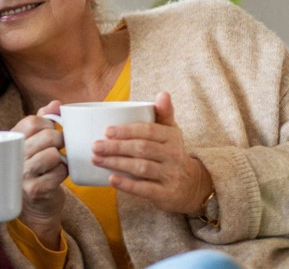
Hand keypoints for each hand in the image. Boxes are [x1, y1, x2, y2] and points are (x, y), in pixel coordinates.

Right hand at [11, 100, 66, 248]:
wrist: (35, 205)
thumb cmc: (37, 167)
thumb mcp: (35, 141)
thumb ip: (44, 119)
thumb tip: (56, 103)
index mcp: (12, 140)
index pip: (33, 120)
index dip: (49, 122)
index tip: (52, 129)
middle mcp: (14, 157)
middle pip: (47, 136)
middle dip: (60, 140)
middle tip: (59, 147)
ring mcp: (23, 174)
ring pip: (53, 154)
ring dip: (61, 158)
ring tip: (56, 162)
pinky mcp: (35, 189)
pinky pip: (59, 172)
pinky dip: (63, 173)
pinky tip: (56, 175)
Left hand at [92, 92, 212, 215]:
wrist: (192, 186)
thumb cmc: (172, 153)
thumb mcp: (171, 132)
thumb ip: (164, 113)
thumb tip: (163, 93)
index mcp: (172, 136)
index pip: (148, 131)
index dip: (127, 131)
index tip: (107, 131)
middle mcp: (173, 155)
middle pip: (142, 149)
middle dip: (116, 147)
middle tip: (95, 146)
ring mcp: (170, 175)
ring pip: (141, 167)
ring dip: (116, 163)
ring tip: (97, 160)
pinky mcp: (166, 194)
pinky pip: (145, 189)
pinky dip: (127, 184)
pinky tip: (111, 180)